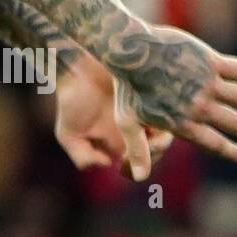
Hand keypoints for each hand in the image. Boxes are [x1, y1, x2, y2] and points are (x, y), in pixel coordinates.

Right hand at [55, 54, 172, 179]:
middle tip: (140, 145)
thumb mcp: (68, 134)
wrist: (79, 66)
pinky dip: (163, 122)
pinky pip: (168, 117)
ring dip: (159, 141)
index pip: (135, 168)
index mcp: (116, 143)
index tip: (123, 160)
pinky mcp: (153, 97)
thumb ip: (82, 157)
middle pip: (154, 154)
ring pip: (165, 138)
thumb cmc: (72, 99)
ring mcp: (144, 114)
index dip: (133, 170)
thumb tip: (106, 165)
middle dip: (150, 155)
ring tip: (147, 132)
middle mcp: (133, 131)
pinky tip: (148, 118)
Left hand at [111, 25, 236, 179]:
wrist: (131, 50)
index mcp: (183, 122)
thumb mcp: (128, 122)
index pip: (212, 142)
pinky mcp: (210, 61)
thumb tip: (138, 178)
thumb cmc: (127, 86)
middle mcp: (199, 106)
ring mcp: (207, 83)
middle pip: (231, 121)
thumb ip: (138, 150)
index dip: (228, 150)